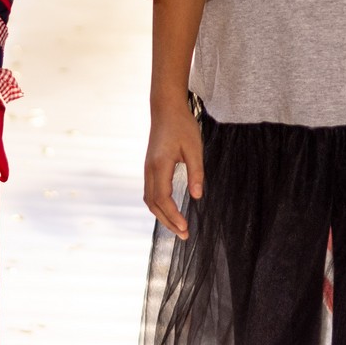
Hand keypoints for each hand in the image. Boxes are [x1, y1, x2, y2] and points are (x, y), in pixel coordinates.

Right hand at [144, 103, 203, 239]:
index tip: (185, 228)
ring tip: (178, 228)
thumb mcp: (194, 148)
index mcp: (160, 165)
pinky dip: (158, 206)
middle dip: (168, 222)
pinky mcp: (150, 167)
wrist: (166, 109)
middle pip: (154, 204)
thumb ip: (196, 173)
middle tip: (184, 235)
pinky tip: (169, 211)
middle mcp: (150, 170)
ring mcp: (147, 169)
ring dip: (162, 216)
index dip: (173, 216)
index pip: (163, 198)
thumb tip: (198, 197)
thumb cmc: (182, 126)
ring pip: (149, 200)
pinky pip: (150, 192)